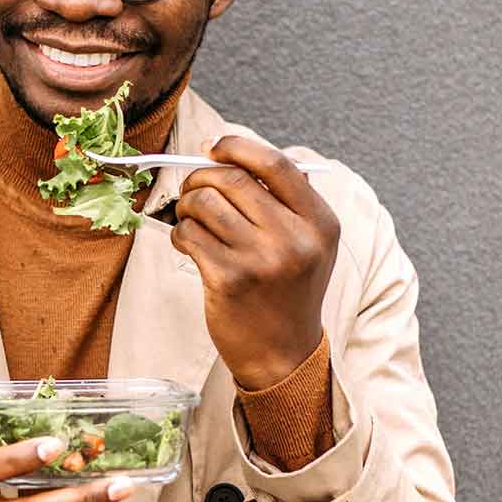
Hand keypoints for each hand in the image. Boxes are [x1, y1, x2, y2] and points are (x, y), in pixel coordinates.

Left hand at [170, 135, 339, 390]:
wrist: (283, 354)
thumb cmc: (286, 290)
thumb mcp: (306, 243)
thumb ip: (279, 199)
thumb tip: (222, 151)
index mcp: (320, 222)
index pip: (276, 164)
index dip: (236, 147)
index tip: (212, 147)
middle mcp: (296, 239)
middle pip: (232, 180)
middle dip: (201, 178)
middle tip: (192, 189)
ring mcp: (262, 260)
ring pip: (204, 204)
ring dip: (187, 206)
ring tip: (191, 220)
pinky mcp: (229, 279)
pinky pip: (189, 235)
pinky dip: (181, 234)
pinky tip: (190, 246)